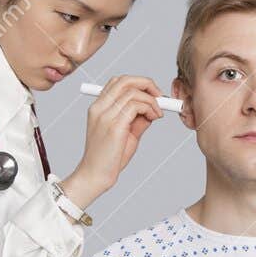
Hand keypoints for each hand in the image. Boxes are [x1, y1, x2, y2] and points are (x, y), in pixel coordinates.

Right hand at [61, 75, 165, 208]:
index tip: (153, 95)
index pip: (118, 81)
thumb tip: (153, 107)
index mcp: (98, 107)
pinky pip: (136, 106)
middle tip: (160, 97)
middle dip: (147, 84)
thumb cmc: (109, 157)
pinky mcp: (114, 126)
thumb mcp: (126, 132)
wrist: (95, 176)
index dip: (138, 83)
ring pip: (133, 92)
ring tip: (157, 114)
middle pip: (125, 80)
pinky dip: (150, 108)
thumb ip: (137, 118)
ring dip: (152, 101)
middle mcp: (99, 108)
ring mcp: (105, 115)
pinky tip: (153, 118)